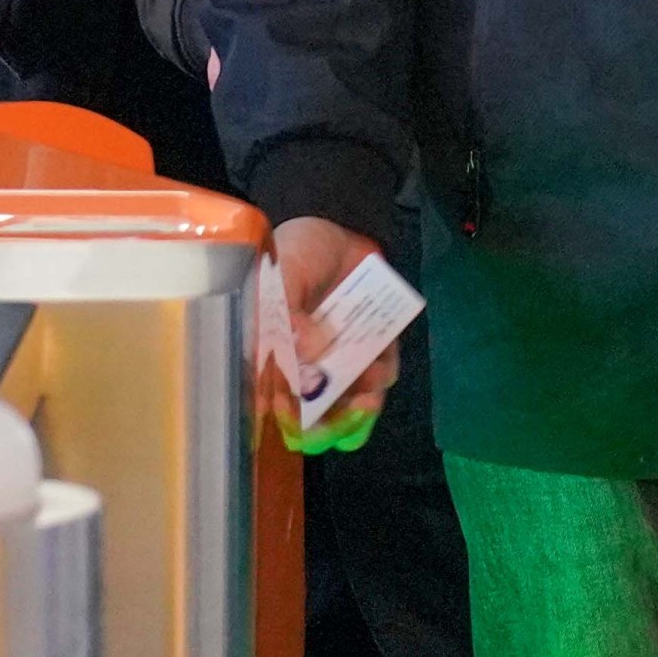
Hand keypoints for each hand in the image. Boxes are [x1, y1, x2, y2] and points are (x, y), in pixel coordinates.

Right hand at [260, 212, 407, 439]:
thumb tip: (307, 347)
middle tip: (351, 407)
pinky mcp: (375, 351)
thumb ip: (287, 311)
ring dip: (362, 406)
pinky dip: (383, 372)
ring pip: (354, 410)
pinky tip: (380, 357)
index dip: (290, 421)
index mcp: (274, 366)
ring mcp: (342, 366)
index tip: (297, 409)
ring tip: (368, 387)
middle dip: (336, 426)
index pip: (278, 415)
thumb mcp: (280, 276)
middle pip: (320, 427)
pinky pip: (383, 374)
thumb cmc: (292, 258)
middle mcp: (308, 375)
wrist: (333, 228)